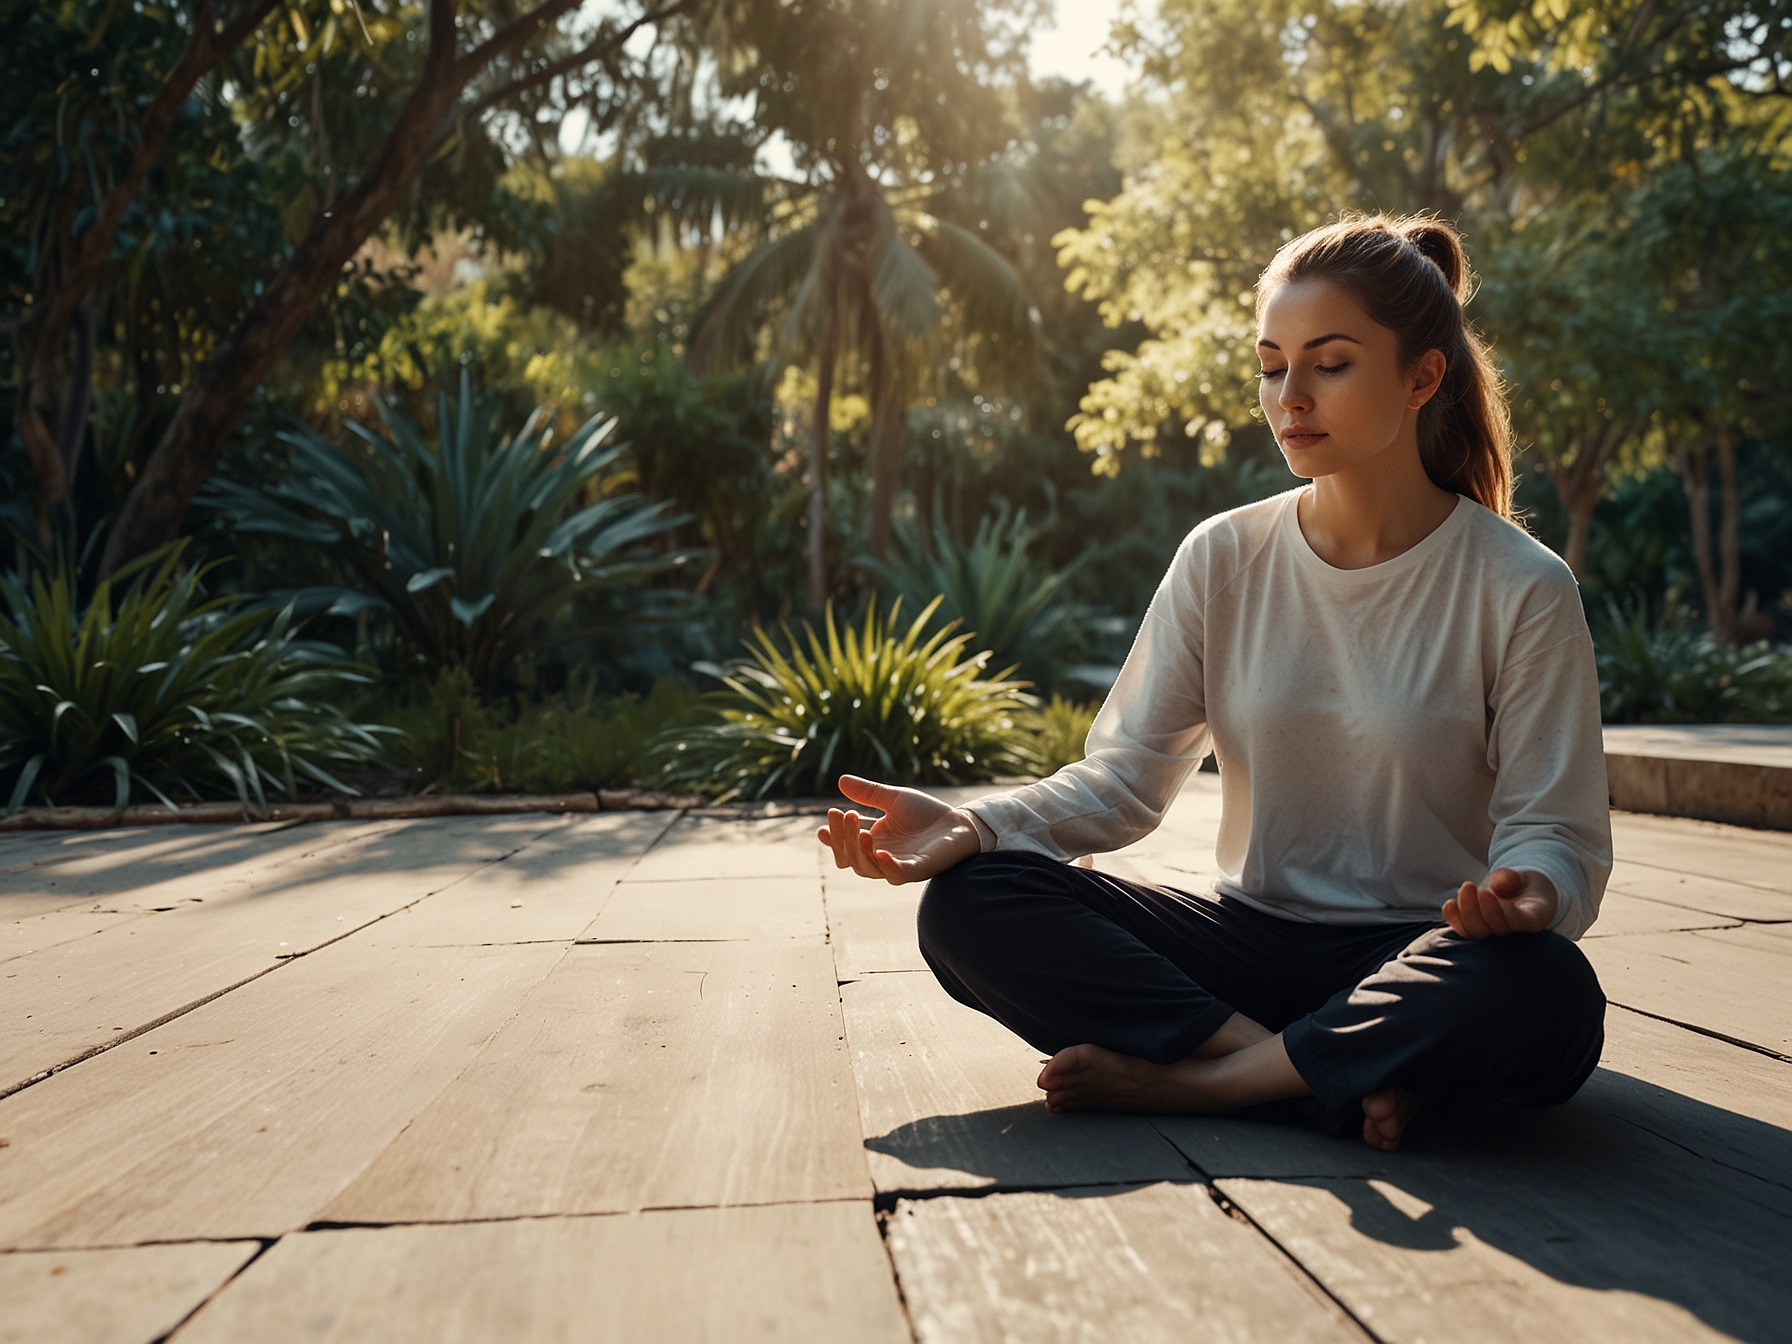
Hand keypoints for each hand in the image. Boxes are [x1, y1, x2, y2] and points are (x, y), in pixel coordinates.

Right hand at [816, 774, 981, 885]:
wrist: (960, 822)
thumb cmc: (927, 814)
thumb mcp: (893, 798)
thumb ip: (868, 793)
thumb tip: (840, 780)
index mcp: (873, 842)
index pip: (844, 845)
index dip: (832, 838)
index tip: (822, 826)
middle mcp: (881, 857)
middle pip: (850, 856)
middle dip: (841, 838)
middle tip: (840, 814)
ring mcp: (897, 866)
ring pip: (866, 867)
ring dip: (858, 849)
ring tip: (858, 828)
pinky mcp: (916, 870)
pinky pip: (896, 874)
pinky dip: (886, 865)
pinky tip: (880, 851)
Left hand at [1443, 868, 1557, 938]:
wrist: (1517, 890)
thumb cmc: (1522, 882)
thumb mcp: (1522, 874)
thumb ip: (1510, 878)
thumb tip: (1497, 885)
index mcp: (1533, 917)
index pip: (1516, 921)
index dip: (1497, 911)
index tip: (1486, 892)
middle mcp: (1515, 931)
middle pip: (1493, 930)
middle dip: (1475, 910)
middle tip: (1469, 885)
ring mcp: (1494, 932)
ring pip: (1477, 932)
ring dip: (1464, 912)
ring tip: (1465, 887)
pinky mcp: (1478, 928)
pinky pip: (1464, 930)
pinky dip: (1454, 919)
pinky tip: (1449, 904)